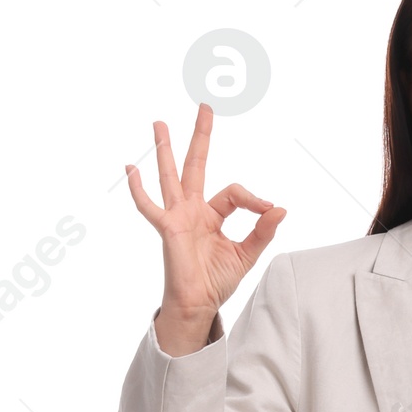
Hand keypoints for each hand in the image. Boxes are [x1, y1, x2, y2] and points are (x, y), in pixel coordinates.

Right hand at [124, 103, 285, 352]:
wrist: (199, 304)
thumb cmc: (217, 280)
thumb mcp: (247, 254)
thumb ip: (263, 231)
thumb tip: (281, 209)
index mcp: (212, 214)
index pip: (234, 192)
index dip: (253, 198)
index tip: (269, 209)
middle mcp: (193, 209)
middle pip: (196, 165)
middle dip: (200, 136)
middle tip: (205, 107)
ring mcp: (177, 216)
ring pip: (170, 175)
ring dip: (165, 148)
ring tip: (159, 123)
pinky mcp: (167, 228)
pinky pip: (149, 206)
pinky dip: (138, 189)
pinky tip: (130, 168)